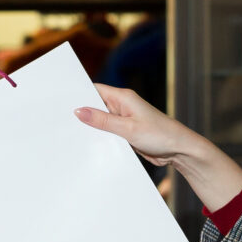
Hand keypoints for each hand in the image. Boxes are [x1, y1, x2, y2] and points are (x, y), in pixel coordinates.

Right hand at [75, 86, 241, 211]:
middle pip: (95, 106)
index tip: (61, 101)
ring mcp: (124, 121)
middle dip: (82, 114)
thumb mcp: (128, 128)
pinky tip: (89, 145)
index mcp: (123, 98)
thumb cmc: (160, 135)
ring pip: (101, 122)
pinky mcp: (126, 134)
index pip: (94, 90)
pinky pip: (108, 134)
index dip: (78, 94)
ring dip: (91, 129)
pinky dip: (100, 138)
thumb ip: (102, 121)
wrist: (180, 151)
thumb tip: (79, 111)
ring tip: (71, 135)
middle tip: (62, 121)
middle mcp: (122, 107)